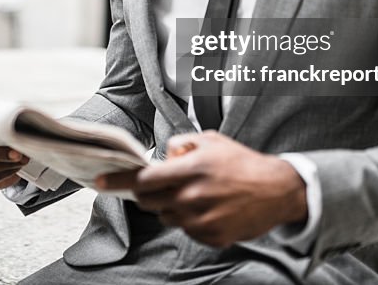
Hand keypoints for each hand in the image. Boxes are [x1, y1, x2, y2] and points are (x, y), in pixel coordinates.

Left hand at [96, 131, 306, 247]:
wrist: (277, 191)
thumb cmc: (242, 162)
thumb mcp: (211, 140)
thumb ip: (181, 144)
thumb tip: (163, 155)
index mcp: (191, 169)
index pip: (144, 179)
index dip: (120, 180)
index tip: (100, 181)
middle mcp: (193, 196)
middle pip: (149, 201)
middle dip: (147, 193)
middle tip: (160, 185)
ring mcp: (202, 220)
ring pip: (166, 216)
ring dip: (171, 205)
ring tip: (197, 193)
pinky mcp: (212, 237)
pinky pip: (186, 230)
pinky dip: (190, 220)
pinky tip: (209, 208)